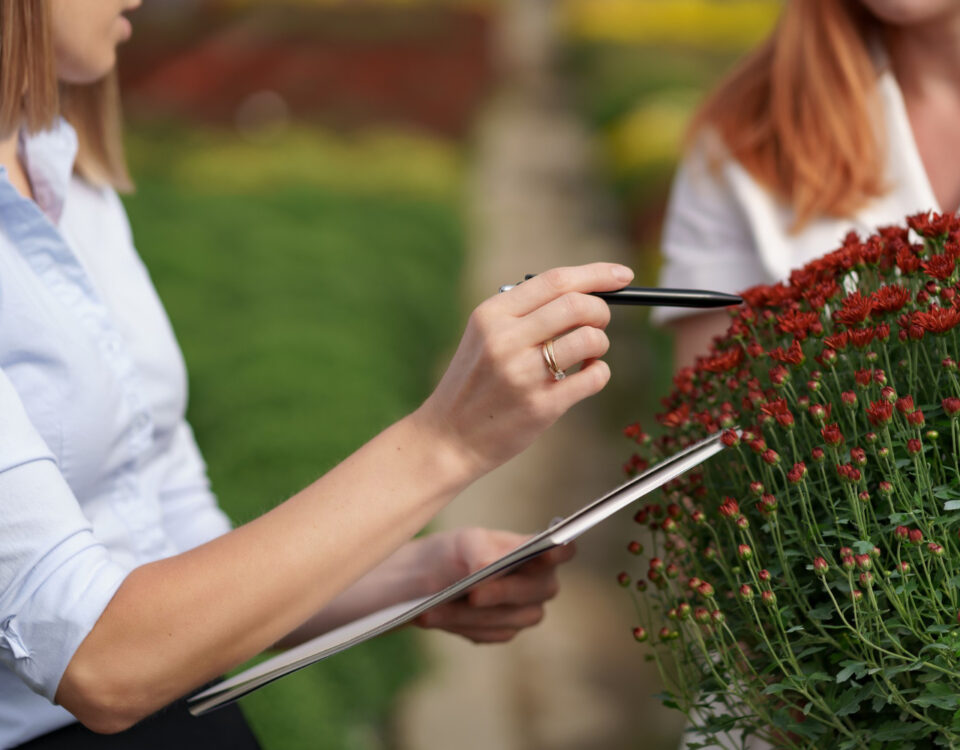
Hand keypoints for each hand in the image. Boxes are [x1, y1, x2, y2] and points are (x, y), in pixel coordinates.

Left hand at [413, 527, 575, 642]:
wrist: (429, 580)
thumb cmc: (456, 552)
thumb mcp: (463, 542)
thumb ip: (479, 551)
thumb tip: (487, 567)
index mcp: (538, 552)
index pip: (563, 550)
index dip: (559, 551)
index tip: (546, 550)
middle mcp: (540, 584)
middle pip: (534, 590)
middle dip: (501, 592)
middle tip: (473, 593)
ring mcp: (525, 612)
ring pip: (508, 618)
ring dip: (468, 613)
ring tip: (432, 608)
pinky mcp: (503, 632)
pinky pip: (487, 633)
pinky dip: (457, 625)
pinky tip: (430, 616)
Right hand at [414, 263, 633, 477]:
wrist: (449, 437)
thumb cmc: (475, 383)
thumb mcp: (484, 336)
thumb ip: (524, 313)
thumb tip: (583, 292)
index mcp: (491, 315)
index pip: (554, 281)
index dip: (596, 274)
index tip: (622, 274)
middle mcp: (505, 340)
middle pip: (577, 305)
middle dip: (601, 310)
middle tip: (600, 322)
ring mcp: (523, 374)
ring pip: (590, 339)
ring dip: (600, 343)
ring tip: (588, 353)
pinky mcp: (541, 406)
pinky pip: (593, 377)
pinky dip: (599, 373)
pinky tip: (584, 376)